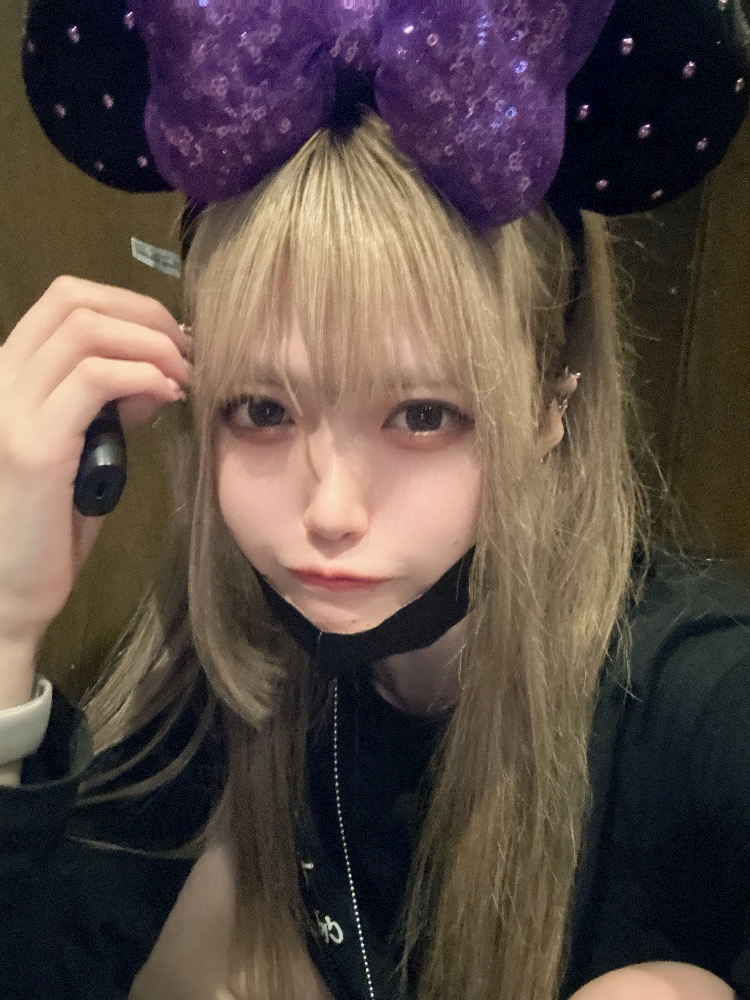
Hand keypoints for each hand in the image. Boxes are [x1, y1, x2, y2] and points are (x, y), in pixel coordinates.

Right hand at [0, 276, 190, 698]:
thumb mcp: (85, 450)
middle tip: (186, 353)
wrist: (9, 591)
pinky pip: (94, 379)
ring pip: (86, 330)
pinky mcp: (32, 446)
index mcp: (9, 376)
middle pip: (74, 300)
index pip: (65, 300)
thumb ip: (110, 407)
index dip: (129, 305)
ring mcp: (10, 410)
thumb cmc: (47, 526)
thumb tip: (156, 375)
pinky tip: (167, 396)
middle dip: (145, 315)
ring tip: (183, 377)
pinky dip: (142, 376)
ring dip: (150, 345)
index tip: (173, 339)